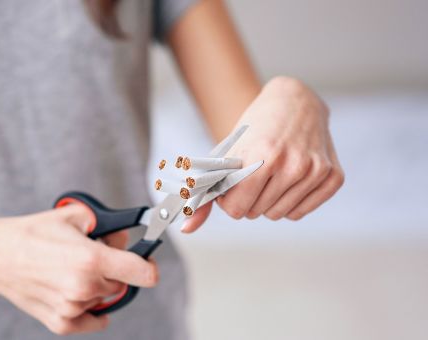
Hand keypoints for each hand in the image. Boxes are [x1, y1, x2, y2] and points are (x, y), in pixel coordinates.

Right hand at [0, 205, 157, 334]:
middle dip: (112, 270)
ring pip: (103, 298)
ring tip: (70, 269)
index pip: (143, 273)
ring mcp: (72, 308)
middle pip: (120, 283)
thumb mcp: (74, 217)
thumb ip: (106, 226)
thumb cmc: (31, 233)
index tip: (147, 264)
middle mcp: (84, 287)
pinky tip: (74, 290)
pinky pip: (91, 320)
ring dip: (95, 286)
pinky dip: (88, 309)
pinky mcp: (60, 323)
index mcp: (91, 259)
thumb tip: (123, 236)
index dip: (148, 266)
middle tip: (91, 256)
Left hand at [183, 76, 343, 230]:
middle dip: (247, 199)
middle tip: (251, 176)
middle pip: (256, 213)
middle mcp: (293, 163)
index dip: (228, 199)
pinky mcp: (333, 177)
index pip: (236, 208)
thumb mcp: (226, 153)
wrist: (294, 101)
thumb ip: (205, 192)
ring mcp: (316, 170)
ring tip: (269, 177)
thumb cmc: (256, 127)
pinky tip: (288, 180)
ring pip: (278, 215)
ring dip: (268, 202)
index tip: (230, 185)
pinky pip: (299, 213)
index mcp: (263, 154)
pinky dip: (289, 202)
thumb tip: (187, 228)